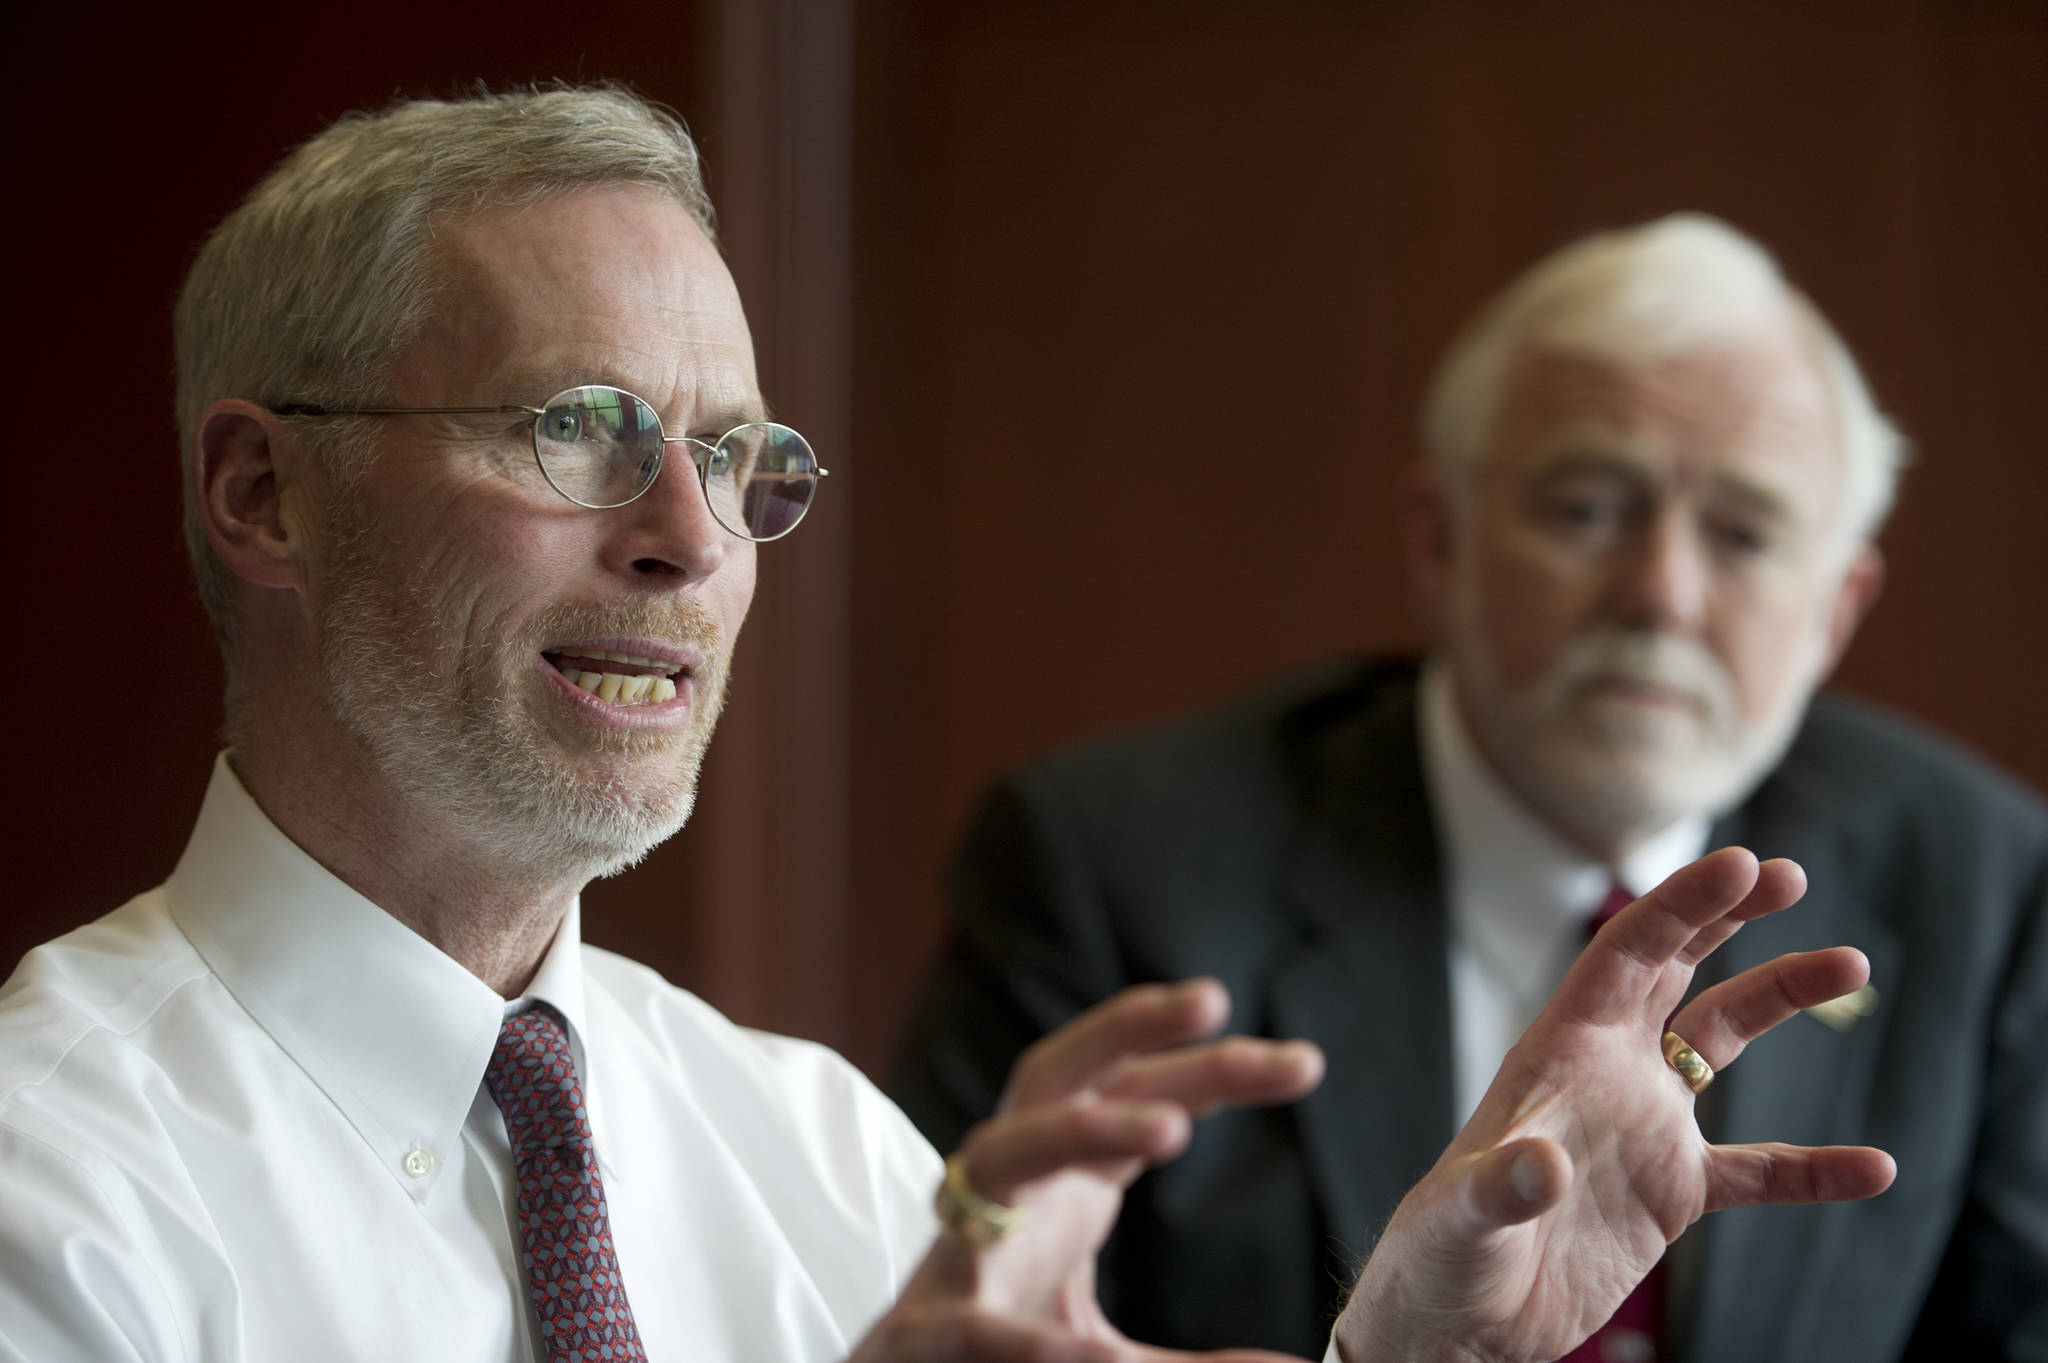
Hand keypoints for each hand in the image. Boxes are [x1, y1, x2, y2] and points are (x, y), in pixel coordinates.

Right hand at [852, 979, 1324, 1360]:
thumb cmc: (1003, 1344)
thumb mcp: (1106, 1344)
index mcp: (1059, 1182)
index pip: (1136, 1095)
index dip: (1213, 1070)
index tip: (1304, 1062)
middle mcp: (1006, 1191)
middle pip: (1058, 1078)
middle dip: (1127, 1029)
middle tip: (1214, 998)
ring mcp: (957, 1249)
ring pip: (1003, 1153)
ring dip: (1080, 1129)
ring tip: (1170, 1128)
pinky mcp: (924, 1332)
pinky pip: (972, 1320)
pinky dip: (1024, 1341)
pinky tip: (1085, 1360)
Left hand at [1335, 847, 1896, 1362]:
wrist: (1462, 1321)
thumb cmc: (1441, 1254)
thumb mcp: (1464, 1215)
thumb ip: (1503, 1185)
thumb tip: (1543, 1166)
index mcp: (1558, 1053)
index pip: (1626, 956)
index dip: (1681, 906)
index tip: (1743, 863)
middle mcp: (1606, 1073)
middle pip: (1675, 970)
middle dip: (1726, 917)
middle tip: (1791, 875)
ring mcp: (1643, 1126)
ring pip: (1722, 1041)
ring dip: (1781, 998)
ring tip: (1852, 962)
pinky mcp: (1670, 1191)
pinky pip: (1759, 1171)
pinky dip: (1814, 1169)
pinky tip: (1874, 1167)